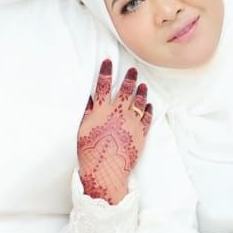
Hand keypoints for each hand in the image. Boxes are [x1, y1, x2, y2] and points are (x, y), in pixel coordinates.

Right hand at [78, 58, 152, 204]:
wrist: (106, 170)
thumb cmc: (90, 151)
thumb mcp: (83, 130)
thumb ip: (88, 113)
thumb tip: (90, 100)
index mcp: (101, 111)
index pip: (102, 86)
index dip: (105, 72)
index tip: (108, 62)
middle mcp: (117, 113)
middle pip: (124, 90)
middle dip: (129, 77)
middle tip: (132, 69)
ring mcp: (131, 122)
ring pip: (138, 101)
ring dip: (140, 91)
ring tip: (142, 85)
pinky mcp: (141, 133)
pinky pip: (147, 117)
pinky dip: (148, 109)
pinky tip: (149, 104)